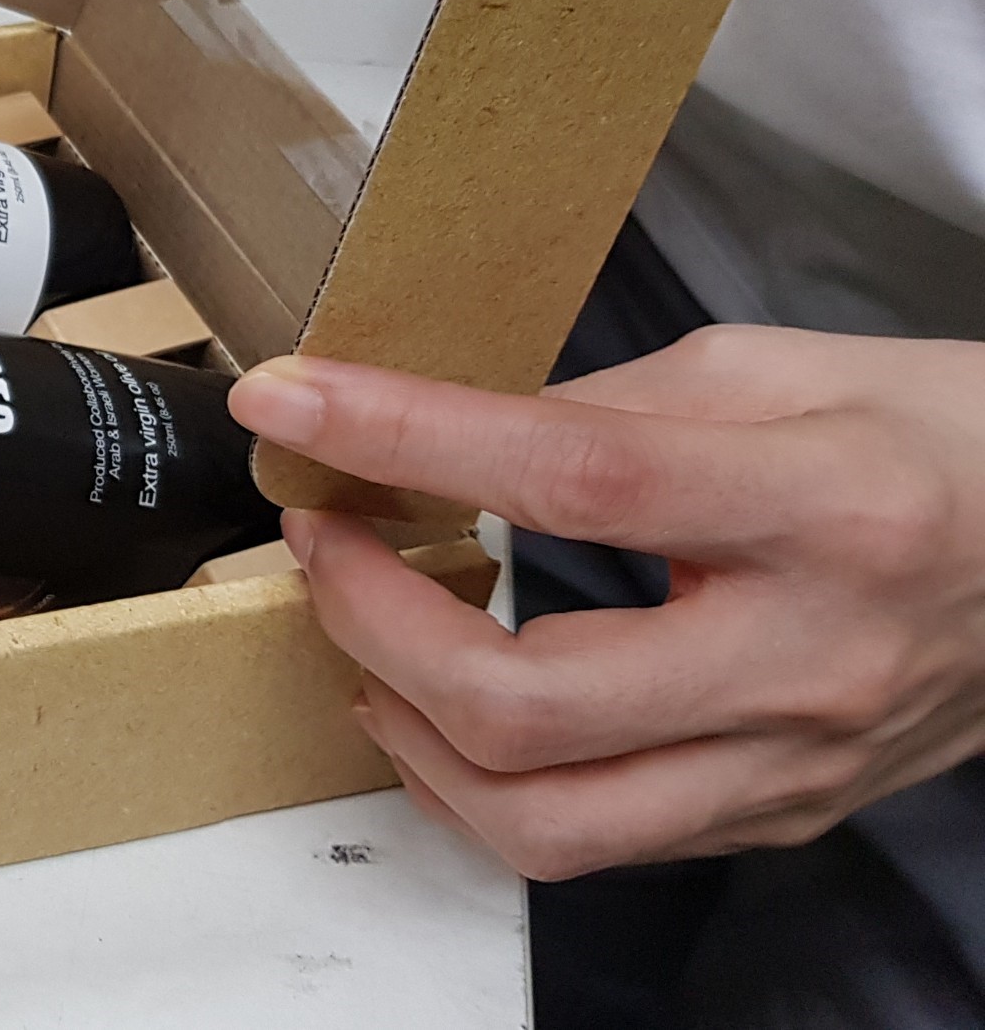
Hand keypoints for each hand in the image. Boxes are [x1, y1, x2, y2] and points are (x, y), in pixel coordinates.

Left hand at [228, 326, 984, 880]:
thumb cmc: (940, 443)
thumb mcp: (782, 370)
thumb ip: (606, 403)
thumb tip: (442, 429)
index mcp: (824, 509)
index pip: (578, 478)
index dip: (408, 438)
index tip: (293, 399)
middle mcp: (808, 661)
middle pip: (528, 703)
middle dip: (372, 619)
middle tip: (323, 536)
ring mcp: (792, 764)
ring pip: (544, 821)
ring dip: (408, 727)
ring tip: (362, 634)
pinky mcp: (776, 819)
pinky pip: (589, 844)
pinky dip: (478, 781)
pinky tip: (440, 706)